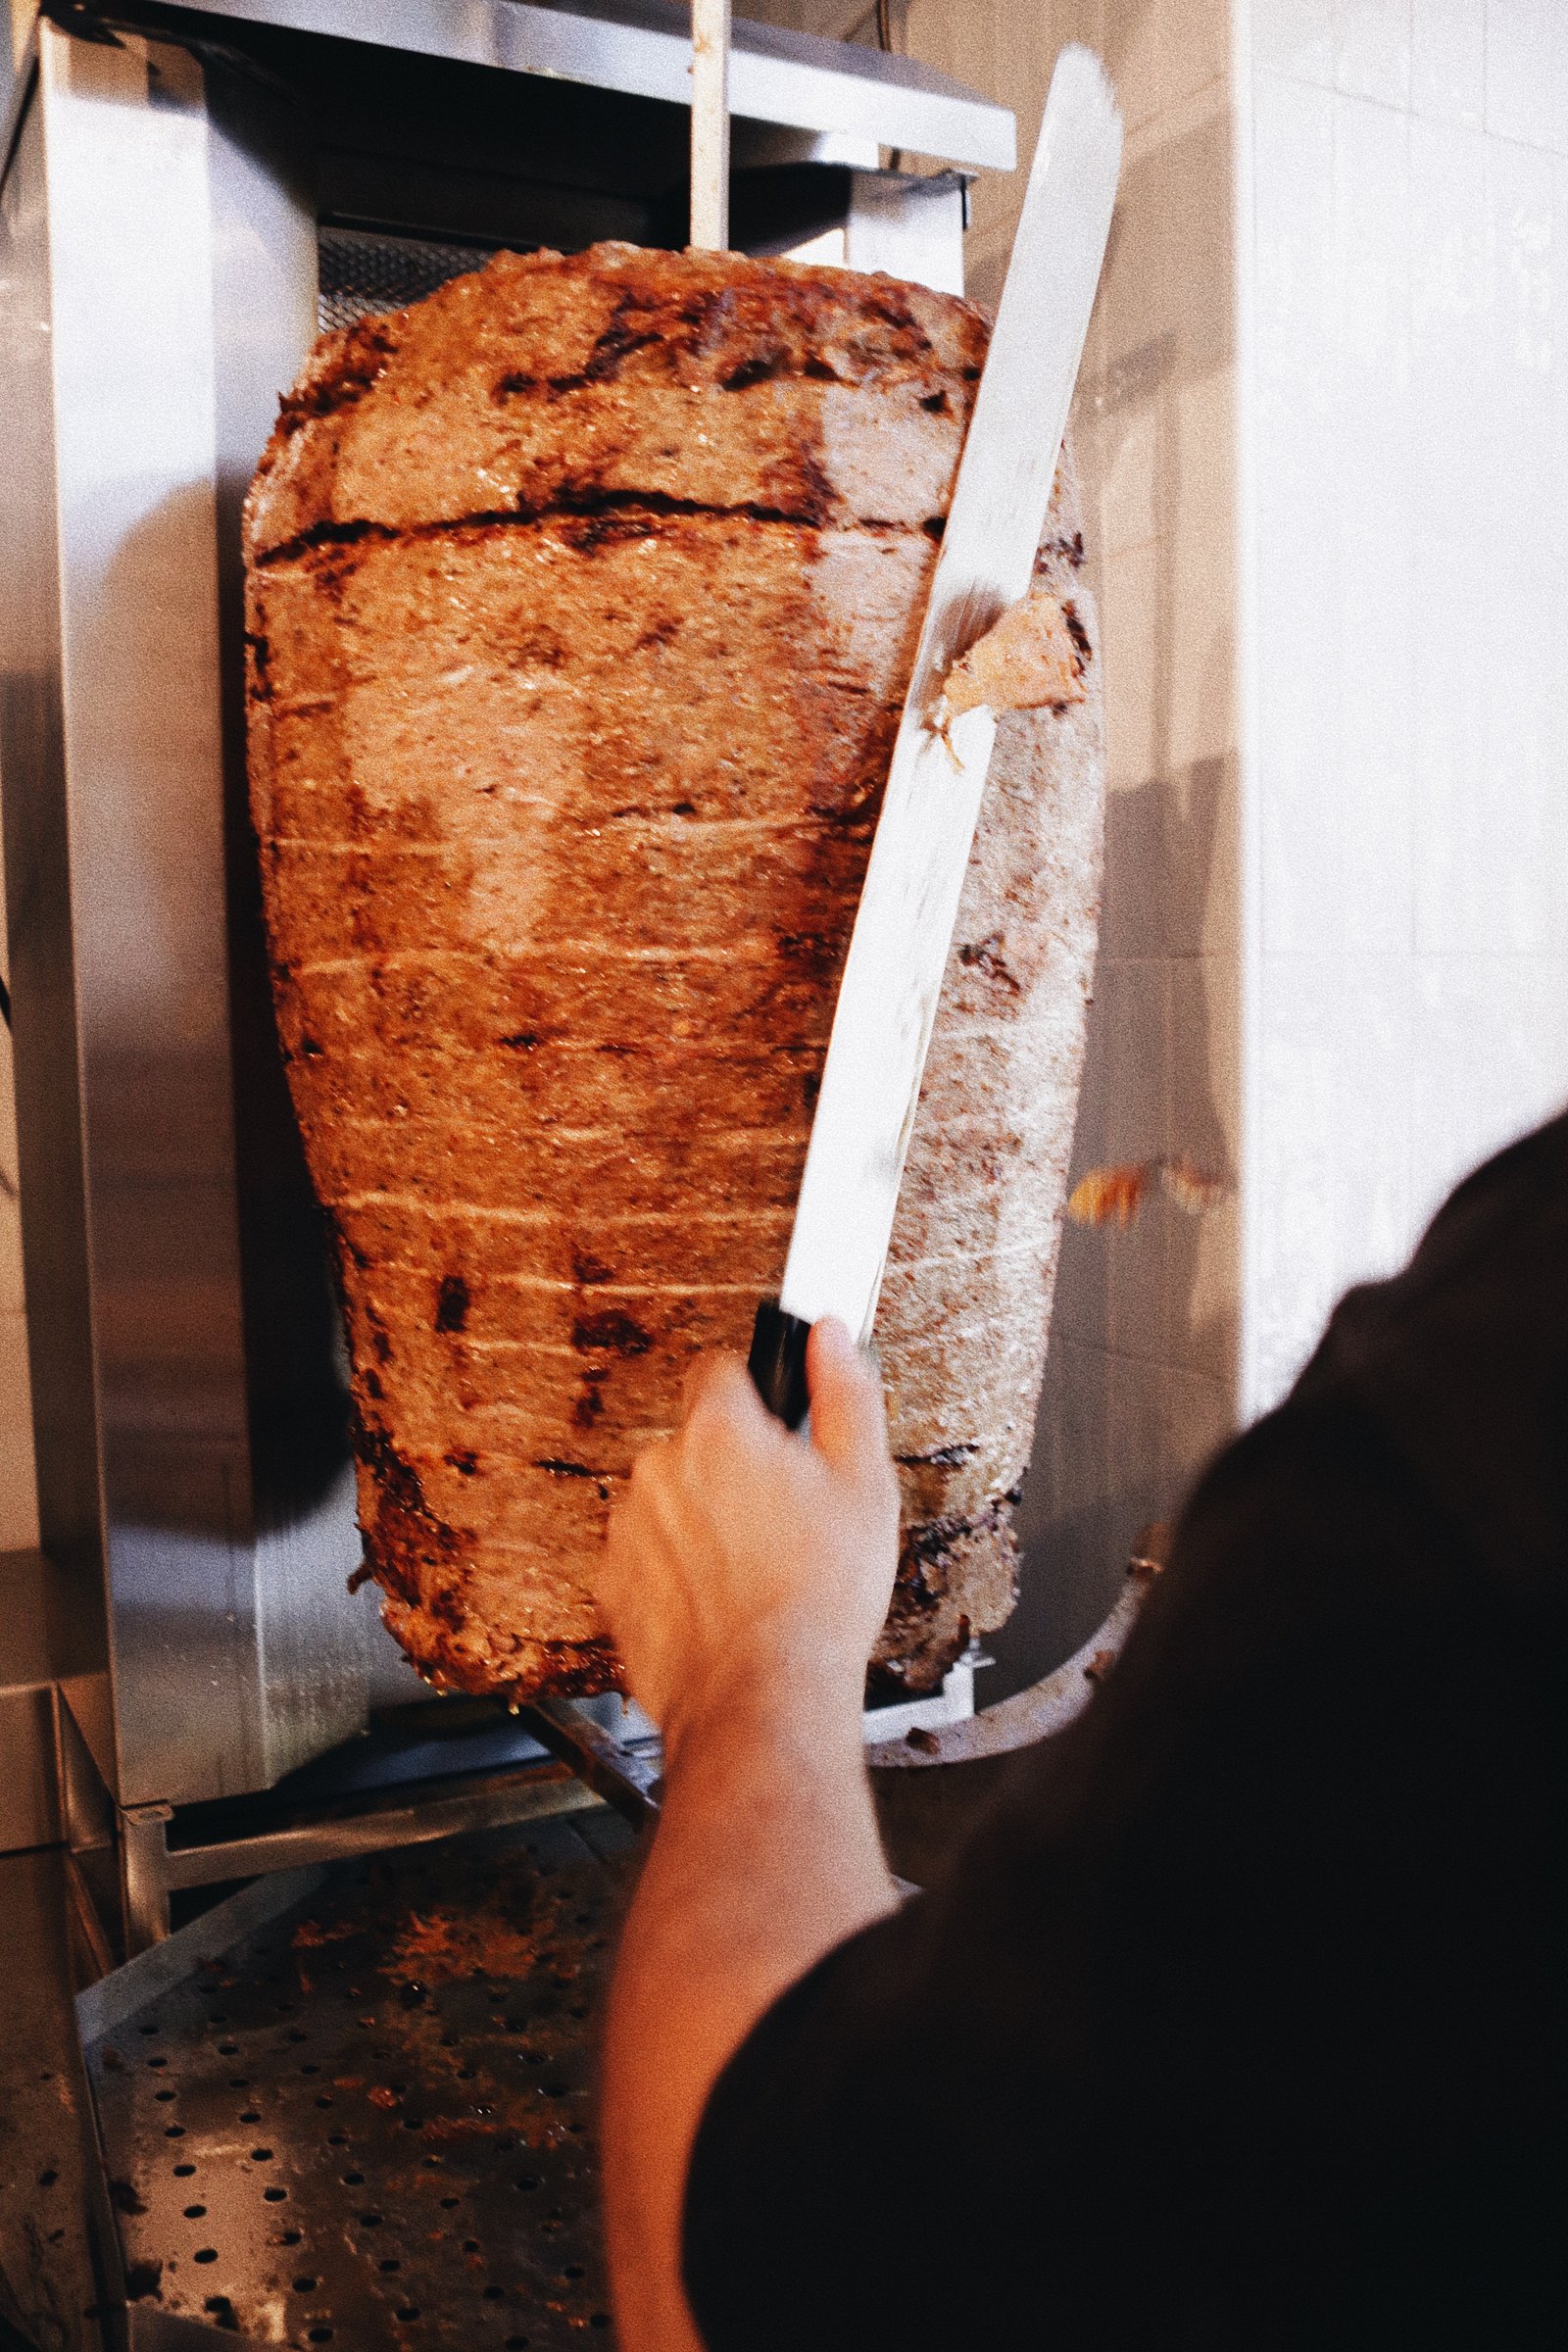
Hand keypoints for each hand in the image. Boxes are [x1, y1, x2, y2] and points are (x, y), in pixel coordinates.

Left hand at [599, 1318, 899, 1749]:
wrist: (763, 1700)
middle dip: (733, 1466)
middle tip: (784, 1515)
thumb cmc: (817, 1602)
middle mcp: (660, 1470)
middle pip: (697, 1439)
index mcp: (720, 1432)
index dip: (759, 1395)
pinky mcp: (612, 1585)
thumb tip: (830, 1336)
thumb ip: (845, 1392)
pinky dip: (677, 1571)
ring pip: (671, 1499)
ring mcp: (629, 1529)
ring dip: (702, 1519)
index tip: (779, 1424)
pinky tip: (723, 1601)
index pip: (723, 1368)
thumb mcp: (864, 1484)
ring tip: (756, 1569)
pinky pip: (647, 1556)